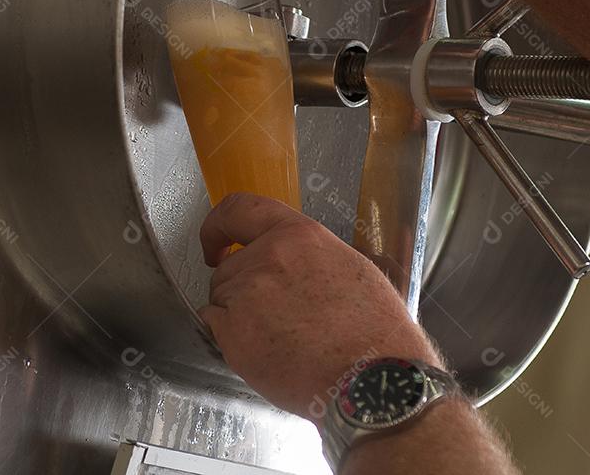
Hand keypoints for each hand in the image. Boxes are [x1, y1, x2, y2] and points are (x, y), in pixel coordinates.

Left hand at [198, 192, 440, 423]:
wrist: (373, 380)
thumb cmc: (375, 333)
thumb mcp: (352, 269)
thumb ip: (310, 257)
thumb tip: (293, 265)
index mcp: (299, 236)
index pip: (240, 209)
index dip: (217, 226)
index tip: (215, 244)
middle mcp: (269, 257)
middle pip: (229, 267)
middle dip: (241, 289)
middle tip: (275, 317)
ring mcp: (247, 294)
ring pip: (221, 298)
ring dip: (237, 315)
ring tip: (278, 338)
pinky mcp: (233, 332)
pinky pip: (213, 326)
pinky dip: (230, 338)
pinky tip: (264, 350)